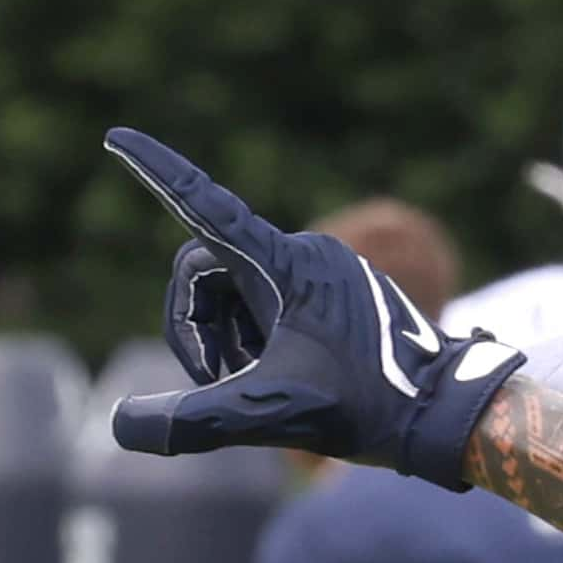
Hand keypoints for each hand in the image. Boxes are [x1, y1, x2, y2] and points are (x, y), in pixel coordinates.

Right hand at [98, 129, 533, 485]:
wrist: (446, 414)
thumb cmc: (367, 408)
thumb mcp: (272, 415)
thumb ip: (193, 421)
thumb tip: (122, 426)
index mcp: (284, 262)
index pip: (203, 206)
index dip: (155, 171)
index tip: (116, 137)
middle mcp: (305, 252)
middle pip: (207, 273)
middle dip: (199, 330)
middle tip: (221, 384)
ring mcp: (326, 270)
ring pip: (238, 292)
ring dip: (230, 341)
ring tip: (266, 385)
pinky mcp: (340, 291)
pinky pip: (272, 302)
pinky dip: (259, 341)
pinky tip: (290, 379)